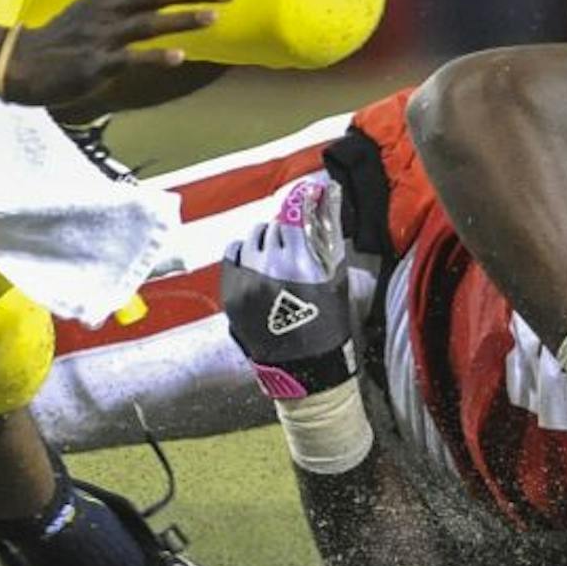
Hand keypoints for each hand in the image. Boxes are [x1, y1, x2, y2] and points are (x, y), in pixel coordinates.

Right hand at [0, 0, 231, 108]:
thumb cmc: (66, 35)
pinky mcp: (97, 63)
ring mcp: (103, 34)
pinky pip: (131, 58)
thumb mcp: (96, 5)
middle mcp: (109, 6)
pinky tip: (179, 58)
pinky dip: (156, 57)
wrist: (22, 62)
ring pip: (150, 22)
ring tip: (215, 18)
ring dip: (184, 19)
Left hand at [221, 176, 356, 398]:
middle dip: (287, 231)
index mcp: (298, 262)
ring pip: (253, 238)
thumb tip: (329, 196)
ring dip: (266, 241)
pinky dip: (244, 253)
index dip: (304, 203)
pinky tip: (256, 262)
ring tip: (277, 257)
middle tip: (296, 245)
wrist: (304, 369)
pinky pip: (232, 254)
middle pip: (274, 226)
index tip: (310, 196)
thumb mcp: (336, 278)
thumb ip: (330, 235)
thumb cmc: (328, 323)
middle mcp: (268, 267)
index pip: (296, 214)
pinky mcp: (230, 292)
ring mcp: (245, 280)